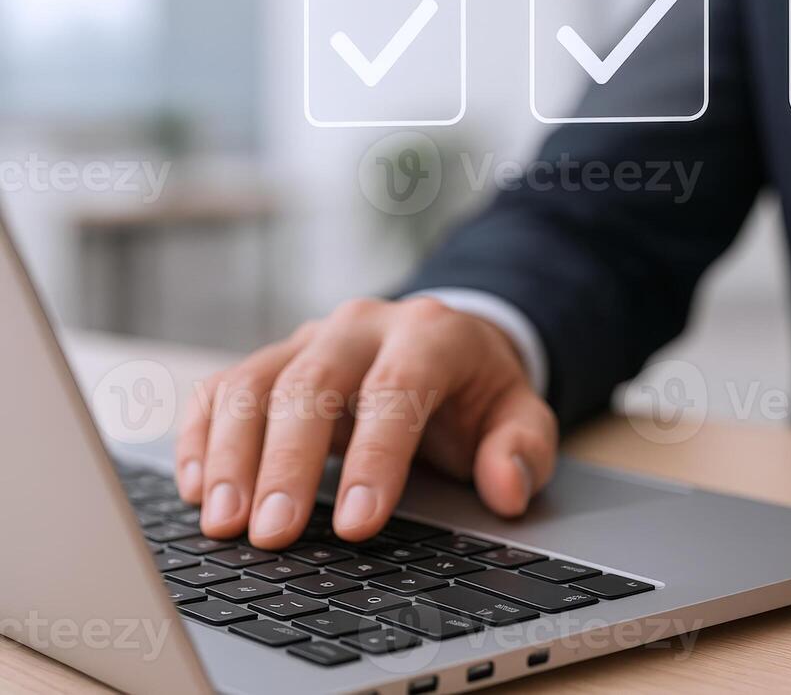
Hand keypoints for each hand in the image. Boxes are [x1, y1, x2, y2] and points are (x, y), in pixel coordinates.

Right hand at [174, 297, 555, 548]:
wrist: (444, 346)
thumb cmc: (477, 392)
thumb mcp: (520, 413)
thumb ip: (523, 448)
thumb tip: (508, 489)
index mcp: (431, 334)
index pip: (397, 389)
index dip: (375, 458)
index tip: (355, 525)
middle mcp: (361, 326)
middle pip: (311, 384)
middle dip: (287, 463)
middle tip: (271, 535)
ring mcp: (308, 339)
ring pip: (253, 383)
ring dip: (230, 456)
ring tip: (223, 524)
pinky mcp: (270, 360)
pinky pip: (220, 390)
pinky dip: (201, 437)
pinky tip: (197, 490)